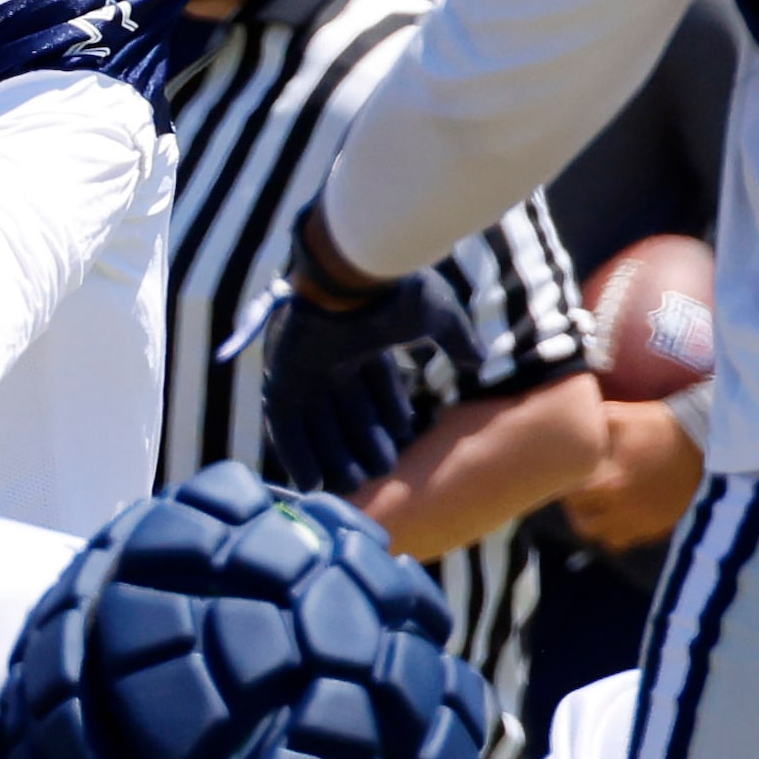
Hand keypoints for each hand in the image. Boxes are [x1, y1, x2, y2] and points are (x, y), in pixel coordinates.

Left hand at [257, 271, 484, 493]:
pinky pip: (283, 423)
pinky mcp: (279, 374)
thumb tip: (479, 359)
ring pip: (315, 423)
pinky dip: (295, 452)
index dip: (388, 413)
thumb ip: (456, 339)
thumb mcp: (438, 315)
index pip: (375, 384)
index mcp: (363, 337)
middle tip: (382, 471)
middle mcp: (331, 353)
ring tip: (353, 485)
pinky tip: (311, 482)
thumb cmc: (393, 292)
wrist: (351, 274)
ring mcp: (302, 365)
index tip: (403, 438)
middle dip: (362, 442)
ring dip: (331, 455)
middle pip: (344, 410)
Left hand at [560, 401, 704, 551]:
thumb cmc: (661, 427)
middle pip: (583, 523)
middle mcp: (620, 510)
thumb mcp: (619, 417)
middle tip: (582, 492)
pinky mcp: (661, 529)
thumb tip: (567, 428)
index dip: (564, 484)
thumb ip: (589, 427)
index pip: (568, 496)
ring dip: (599, 524)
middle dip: (578, 508)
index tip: (568, 474)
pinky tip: (626, 511)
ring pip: (606, 539)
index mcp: (606, 482)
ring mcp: (642, 524)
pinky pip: (632, 541)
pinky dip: (623, 531)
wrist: (709, 444)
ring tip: (602, 505)